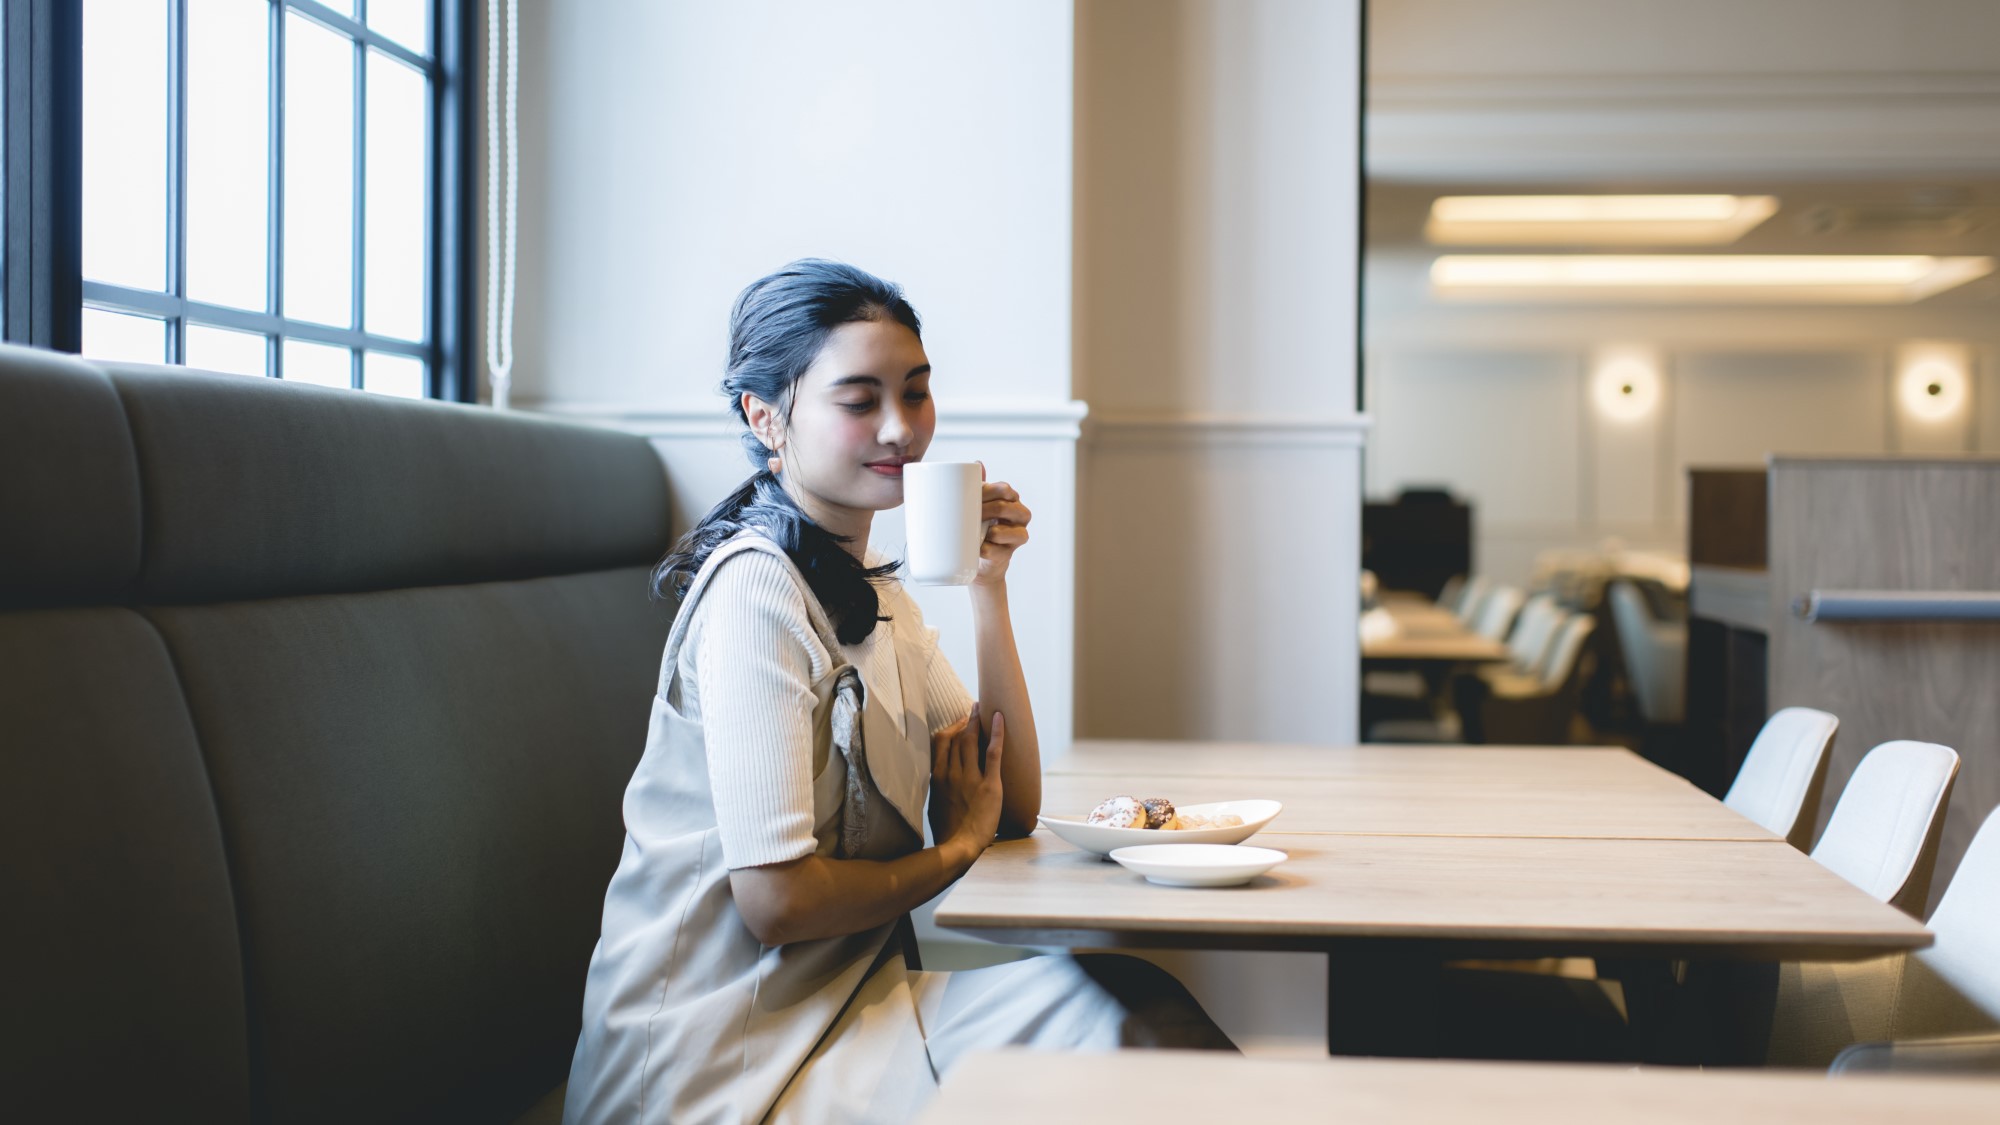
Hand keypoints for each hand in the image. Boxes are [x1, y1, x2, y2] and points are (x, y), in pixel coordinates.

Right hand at [929, 703, 1006, 861]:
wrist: (959, 847)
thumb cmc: (948, 831)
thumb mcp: (934, 805)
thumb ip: (937, 788)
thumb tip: (940, 781)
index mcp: (937, 777)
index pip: (941, 743)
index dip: (950, 729)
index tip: (957, 723)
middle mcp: (952, 773)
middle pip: (957, 738)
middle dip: (965, 721)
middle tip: (973, 709)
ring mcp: (970, 778)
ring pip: (972, 741)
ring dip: (977, 722)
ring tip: (982, 710)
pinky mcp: (989, 785)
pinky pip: (993, 753)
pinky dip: (997, 733)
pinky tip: (1000, 718)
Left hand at [972, 463, 1030, 585]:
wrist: (976, 556)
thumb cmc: (979, 524)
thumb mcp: (978, 503)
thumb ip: (979, 484)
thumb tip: (977, 462)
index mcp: (1012, 501)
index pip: (1005, 490)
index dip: (989, 490)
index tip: (974, 494)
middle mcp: (1020, 517)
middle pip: (1006, 508)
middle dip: (986, 509)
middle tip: (970, 512)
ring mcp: (1016, 537)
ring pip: (1009, 532)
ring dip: (991, 531)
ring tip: (977, 531)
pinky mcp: (1007, 555)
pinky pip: (998, 551)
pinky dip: (986, 549)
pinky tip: (978, 547)